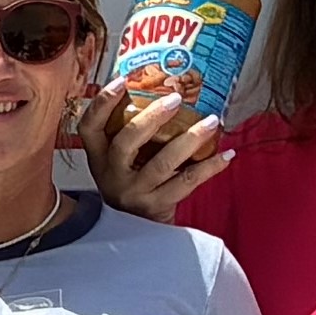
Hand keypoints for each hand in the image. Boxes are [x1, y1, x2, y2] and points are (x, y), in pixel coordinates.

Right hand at [77, 77, 229, 221]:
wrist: (138, 234)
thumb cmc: (134, 186)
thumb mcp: (120, 163)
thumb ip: (130, 134)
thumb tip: (161, 90)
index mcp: (99, 159)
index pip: (89, 127)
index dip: (102, 103)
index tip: (121, 80)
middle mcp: (112, 176)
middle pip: (126, 142)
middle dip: (152, 117)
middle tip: (176, 98)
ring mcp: (134, 193)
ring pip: (162, 163)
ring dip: (190, 139)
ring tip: (212, 121)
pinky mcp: (157, 207)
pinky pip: (186, 182)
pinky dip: (209, 167)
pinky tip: (226, 155)